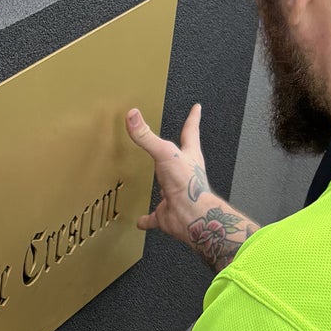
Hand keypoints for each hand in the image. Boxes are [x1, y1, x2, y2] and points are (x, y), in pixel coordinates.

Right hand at [126, 101, 220, 244]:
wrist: (191, 215)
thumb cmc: (187, 184)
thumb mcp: (164, 153)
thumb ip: (146, 136)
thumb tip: (133, 116)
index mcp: (188, 156)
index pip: (191, 132)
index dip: (193, 119)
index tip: (197, 108)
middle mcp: (184, 174)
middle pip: (181, 159)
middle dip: (180, 151)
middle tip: (177, 142)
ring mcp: (175, 194)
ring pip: (167, 187)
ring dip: (161, 185)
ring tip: (154, 181)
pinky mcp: (166, 213)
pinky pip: (154, 217)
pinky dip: (147, 219)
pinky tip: (140, 221)